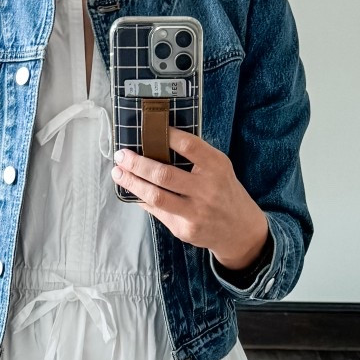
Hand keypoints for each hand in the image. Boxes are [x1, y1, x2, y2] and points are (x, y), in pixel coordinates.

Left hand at [112, 130, 269, 275]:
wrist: (241, 231)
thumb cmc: (224, 192)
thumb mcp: (219, 169)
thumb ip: (196, 158)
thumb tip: (156, 143)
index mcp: (217, 167)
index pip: (189, 146)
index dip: (166, 135)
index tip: (148, 128)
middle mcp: (207, 189)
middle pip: (164, 174)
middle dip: (137, 163)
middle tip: (121, 155)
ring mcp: (195, 212)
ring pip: (156, 196)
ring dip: (132, 183)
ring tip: (118, 173)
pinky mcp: (185, 229)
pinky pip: (157, 211)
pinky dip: (141, 199)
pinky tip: (132, 190)